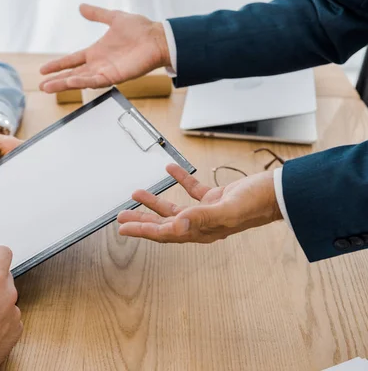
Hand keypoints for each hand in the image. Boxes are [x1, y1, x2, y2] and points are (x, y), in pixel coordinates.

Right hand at [39, 4, 169, 92]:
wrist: (157, 38)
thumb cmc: (140, 29)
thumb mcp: (113, 18)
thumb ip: (97, 14)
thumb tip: (82, 7)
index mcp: (96, 52)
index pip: (72, 60)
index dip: (58, 65)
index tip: (43, 70)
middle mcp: (98, 64)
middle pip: (72, 74)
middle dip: (56, 81)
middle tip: (42, 86)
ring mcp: (105, 72)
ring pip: (80, 81)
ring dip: (64, 84)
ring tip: (48, 88)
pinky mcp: (114, 77)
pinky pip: (95, 81)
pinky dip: (81, 82)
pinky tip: (70, 82)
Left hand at [117, 164, 282, 243]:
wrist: (280, 192)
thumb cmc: (258, 203)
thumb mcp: (228, 209)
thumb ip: (202, 217)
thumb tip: (176, 224)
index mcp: (202, 231)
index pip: (165, 233)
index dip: (142, 230)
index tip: (123, 229)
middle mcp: (203, 225)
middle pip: (164, 224)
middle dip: (142, 220)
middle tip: (121, 218)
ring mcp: (209, 212)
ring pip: (175, 209)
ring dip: (155, 201)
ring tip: (137, 194)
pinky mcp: (216, 198)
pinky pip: (192, 190)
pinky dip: (180, 180)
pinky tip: (171, 169)